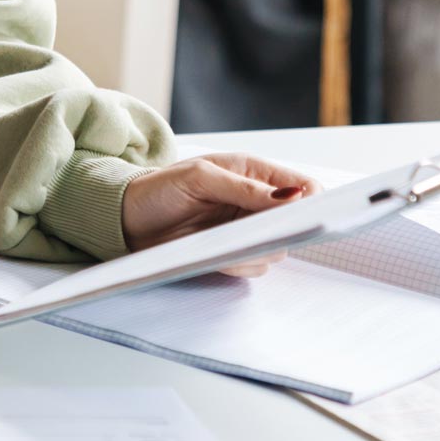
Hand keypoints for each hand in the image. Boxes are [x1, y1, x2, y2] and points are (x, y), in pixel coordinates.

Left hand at [120, 153, 320, 277]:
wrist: (126, 220)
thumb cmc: (160, 188)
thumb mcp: (201, 179)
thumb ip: (246, 188)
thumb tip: (290, 197)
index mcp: (252, 173)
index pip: (303, 187)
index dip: (312, 202)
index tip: (309, 216)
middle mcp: (253, 203)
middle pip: (294, 223)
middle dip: (281, 231)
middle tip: (257, 233)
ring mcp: (243, 231)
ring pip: (276, 249)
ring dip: (257, 250)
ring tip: (225, 242)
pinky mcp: (230, 254)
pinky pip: (254, 267)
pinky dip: (239, 265)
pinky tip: (216, 255)